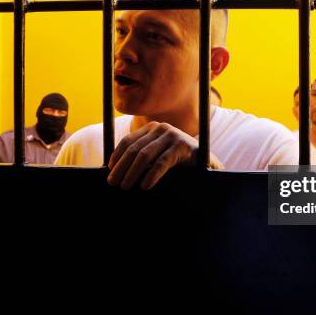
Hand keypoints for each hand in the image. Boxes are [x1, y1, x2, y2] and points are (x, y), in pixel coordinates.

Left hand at [107, 121, 223, 189]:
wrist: (206, 163)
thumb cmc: (178, 161)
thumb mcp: (157, 155)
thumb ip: (142, 157)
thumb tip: (116, 170)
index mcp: (152, 128)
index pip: (128, 140)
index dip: (116, 155)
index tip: (109, 170)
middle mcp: (161, 128)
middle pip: (134, 149)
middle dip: (121, 167)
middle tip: (113, 183)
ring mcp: (172, 136)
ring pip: (145, 155)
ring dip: (132, 173)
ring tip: (125, 186)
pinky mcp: (182, 147)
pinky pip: (162, 162)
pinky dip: (151, 175)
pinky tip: (145, 186)